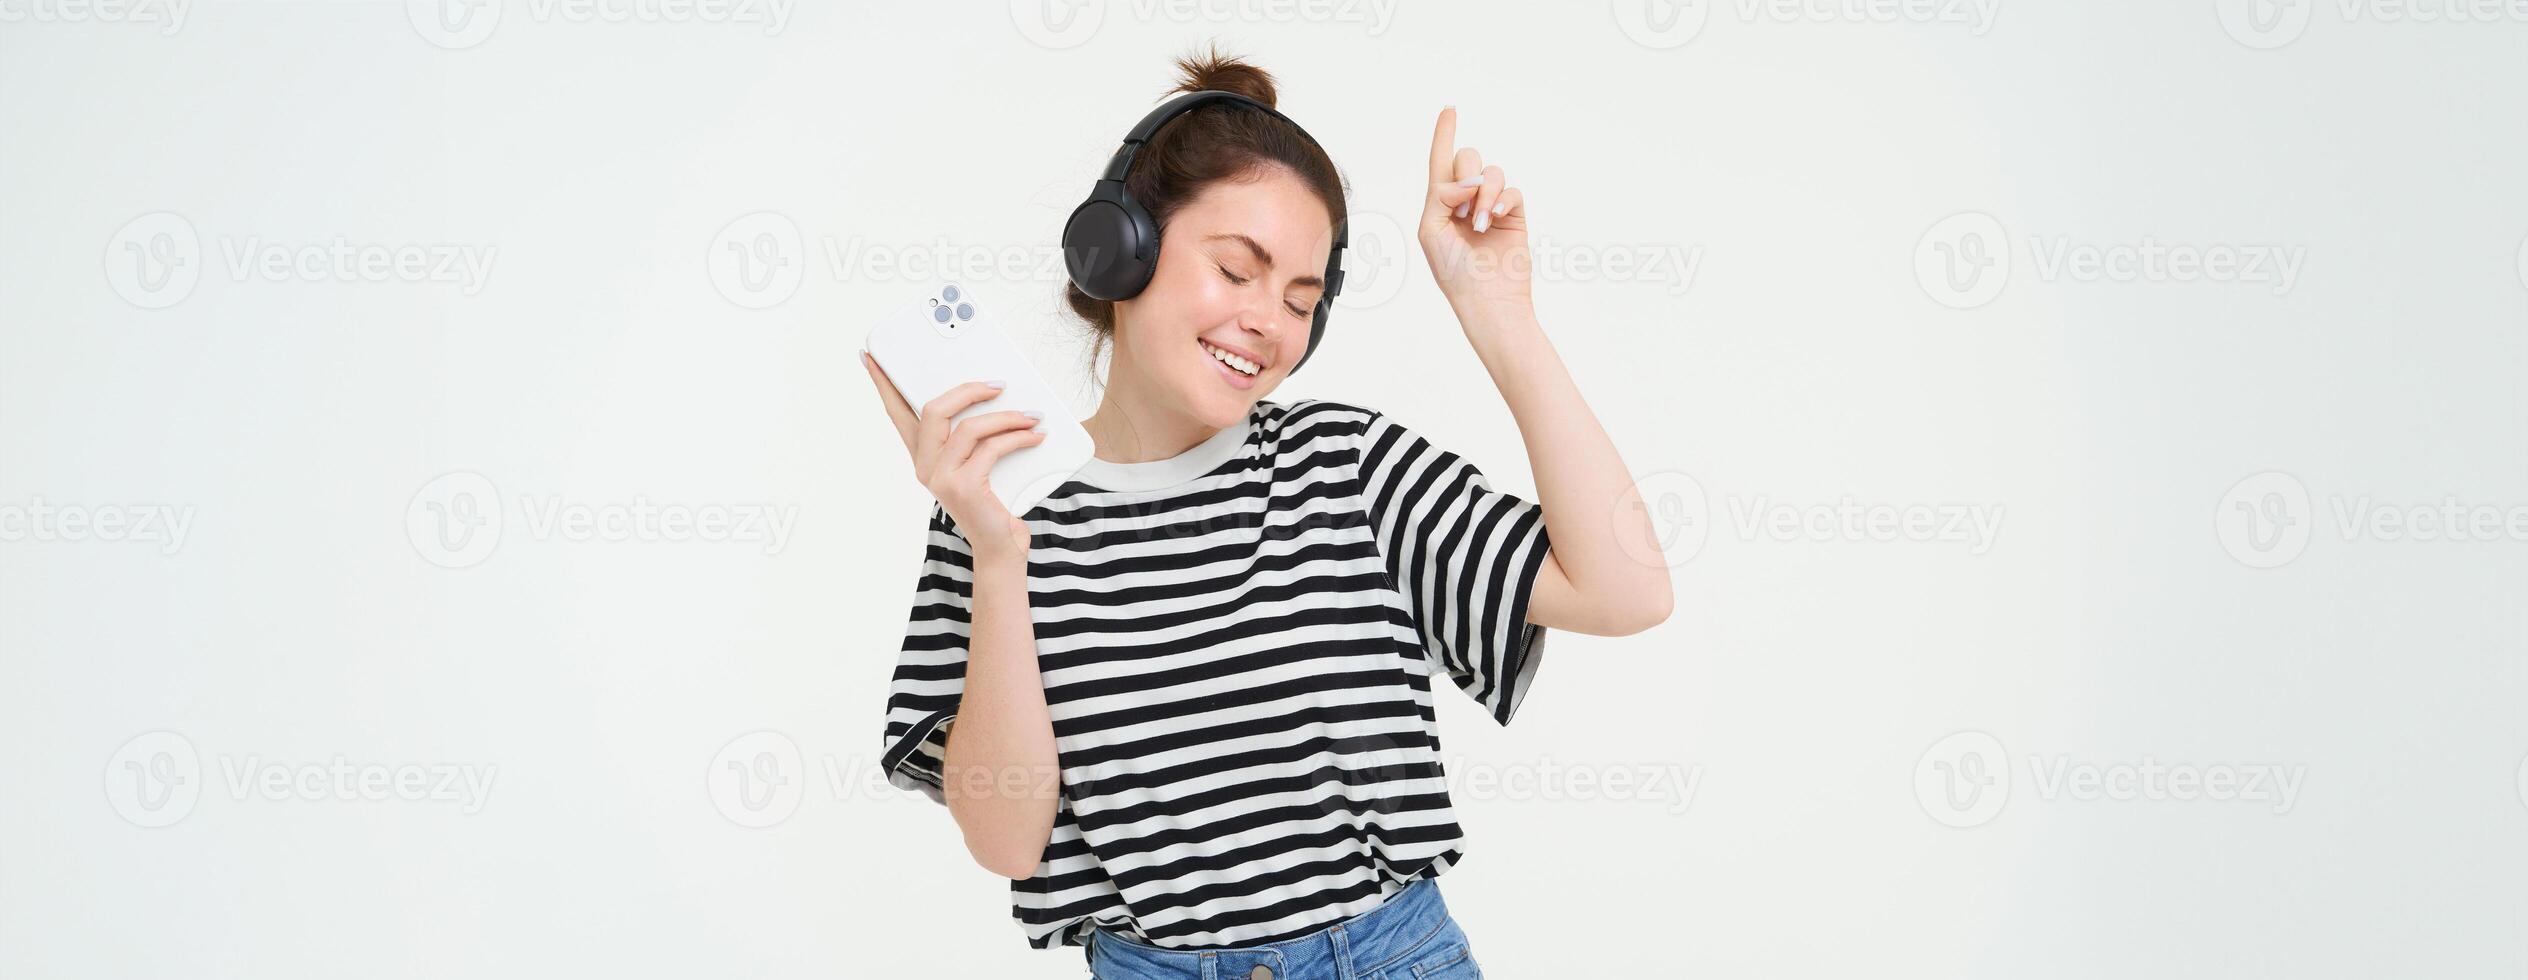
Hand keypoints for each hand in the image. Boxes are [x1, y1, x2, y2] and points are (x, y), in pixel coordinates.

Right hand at [862, 351, 1040, 562]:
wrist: (1001, 548)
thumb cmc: (992, 503)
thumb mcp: (979, 463)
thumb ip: (975, 436)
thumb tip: (995, 395)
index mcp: (923, 456)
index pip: (897, 413)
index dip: (883, 384)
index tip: (870, 356)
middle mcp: (925, 466)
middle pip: (932, 410)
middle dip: (968, 390)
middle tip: (998, 384)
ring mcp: (941, 478)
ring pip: (967, 427)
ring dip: (1006, 417)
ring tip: (1031, 416)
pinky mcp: (963, 487)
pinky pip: (991, 448)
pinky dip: (1018, 438)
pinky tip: (1035, 436)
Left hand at [1419, 106, 1532, 322]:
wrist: (1486, 299)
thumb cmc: (1452, 271)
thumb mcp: (1431, 230)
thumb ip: (1441, 195)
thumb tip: (1469, 180)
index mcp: (1440, 203)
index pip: (1441, 161)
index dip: (1444, 134)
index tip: (1449, 109)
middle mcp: (1465, 200)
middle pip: (1468, 158)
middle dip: (1465, 177)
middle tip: (1462, 212)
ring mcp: (1491, 206)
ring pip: (1492, 172)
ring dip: (1483, 194)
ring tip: (1479, 224)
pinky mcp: (1514, 216)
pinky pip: (1512, 190)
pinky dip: (1502, 200)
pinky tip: (1494, 219)